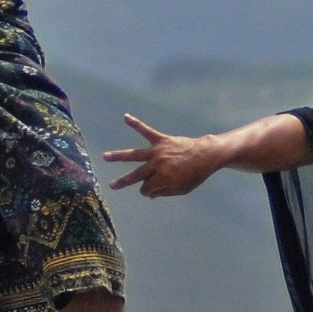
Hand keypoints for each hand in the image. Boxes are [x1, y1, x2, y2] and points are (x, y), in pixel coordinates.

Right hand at [105, 115, 225, 198]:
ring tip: (105, 156)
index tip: (152, 190)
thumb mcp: (181, 189)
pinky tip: (126, 117)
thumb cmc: (194, 175)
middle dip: (124, 181)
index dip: (148, 191)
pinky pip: (146, 131)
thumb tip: (149, 194)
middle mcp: (157, 165)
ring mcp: (158, 151)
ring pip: (134, 155)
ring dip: (118, 156)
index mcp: (162, 179)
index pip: (146, 188)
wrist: (206, 155)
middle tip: (112, 185)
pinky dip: (136, 124)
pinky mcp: (161, 140)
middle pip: (137, 175)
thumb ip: (164, 192)